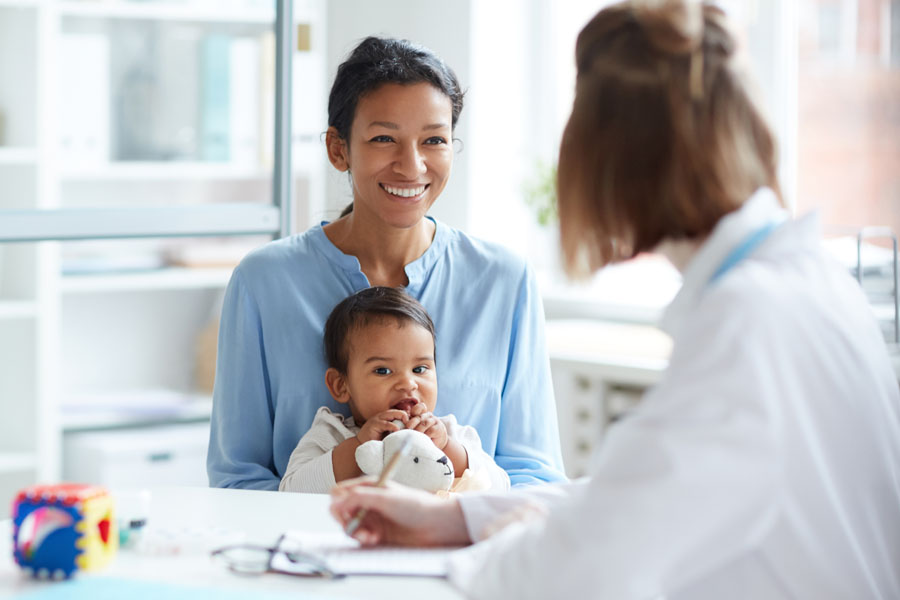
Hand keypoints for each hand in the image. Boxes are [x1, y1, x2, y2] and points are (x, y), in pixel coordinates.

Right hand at [330, 478, 471, 546]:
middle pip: (342, 511)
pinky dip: (364, 539)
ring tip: (370, 536)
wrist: (436, 525)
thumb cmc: (417, 506)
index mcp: (370, 486)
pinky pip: (360, 537)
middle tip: (356, 528)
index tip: (343, 515)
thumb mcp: (385, 498)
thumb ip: (358, 498)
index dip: (337, 504)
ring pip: (349, 526)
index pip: (341, 492)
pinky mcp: (378, 532)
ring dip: (356, 532)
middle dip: (346, 521)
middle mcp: (369, 500)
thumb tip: (335, 503)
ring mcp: (373, 517)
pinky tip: (375, 539)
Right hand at [356, 409, 407, 443]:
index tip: (415, 424)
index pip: (400, 413)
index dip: (408, 417)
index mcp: (387, 417)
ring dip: (401, 418)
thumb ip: (398, 430)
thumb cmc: (377, 440)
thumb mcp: (389, 434)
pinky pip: (385, 424)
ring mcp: (378, 419)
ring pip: (392, 414)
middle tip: (412, 424)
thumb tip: (411, 430)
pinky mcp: (374, 425)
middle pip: (398, 411)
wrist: (362, 445)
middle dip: (406, 416)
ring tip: (407, 425)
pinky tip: (397, 429)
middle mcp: (382, 416)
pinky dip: (392, 426)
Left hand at [406, 402, 447, 449]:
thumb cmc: (423, 434)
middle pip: (420, 416)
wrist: (437, 440)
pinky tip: (422, 438)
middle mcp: (428, 415)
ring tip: (413, 435)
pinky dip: (426, 435)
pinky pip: (431, 430)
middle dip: (412, 422)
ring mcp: (434, 421)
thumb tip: (400, 426)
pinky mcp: (439, 428)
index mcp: (421, 414)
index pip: (420, 407)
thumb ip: (410, 426)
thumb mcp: (415, 428)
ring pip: (425, 423)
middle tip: (407, 428)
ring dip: (418, 430)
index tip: (408, 417)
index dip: (415, 410)